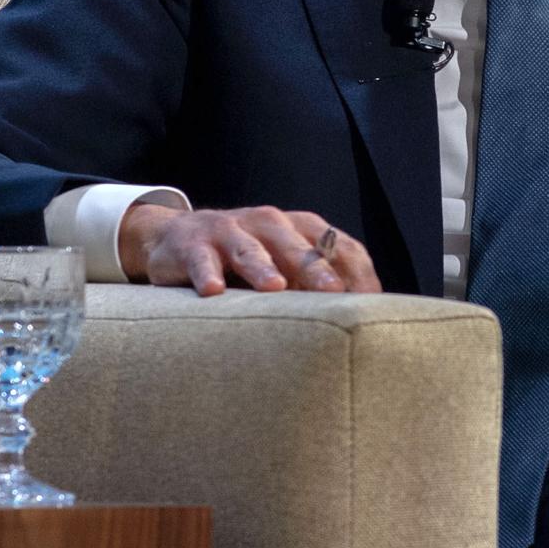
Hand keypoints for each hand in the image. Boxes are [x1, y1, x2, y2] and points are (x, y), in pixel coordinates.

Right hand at [118, 203, 382, 296]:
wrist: (178, 237)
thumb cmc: (247, 260)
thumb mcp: (286, 266)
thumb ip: (317, 286)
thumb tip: (364, 324)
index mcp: (302, 228)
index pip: (340, 245)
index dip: (357, 273)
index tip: (370, 305)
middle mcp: (270, 223)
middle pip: (298, 246)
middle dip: (317, 270)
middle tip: (334, 292)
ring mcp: (230, 231)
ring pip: (250, 249)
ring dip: (263, 268)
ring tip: (275, 287)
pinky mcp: (193, 245)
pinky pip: (202, 260)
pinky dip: (207, 274)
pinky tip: (213, 291)